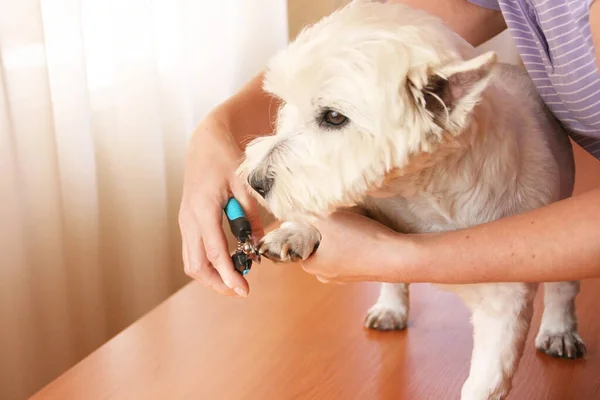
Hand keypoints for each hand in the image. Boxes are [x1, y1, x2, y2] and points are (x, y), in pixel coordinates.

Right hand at [178, 115, 263, 296]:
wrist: (205, 144)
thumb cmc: (225, 160)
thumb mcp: (245, 186)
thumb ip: (251, 217)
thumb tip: (257, 246)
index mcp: (203, 210)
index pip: (215, 253)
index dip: (229, 275)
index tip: (244, 290)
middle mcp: (189, 219)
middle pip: (197, 266)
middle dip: (218, 283)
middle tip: (241, 290)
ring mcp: (185, 221)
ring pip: (191, 262)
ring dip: (211, 276)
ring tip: (235, 281)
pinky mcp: (187, 221)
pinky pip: (192, 251)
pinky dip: (207, 264)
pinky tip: (226, 264)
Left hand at [299, 211, 399, 282]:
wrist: (395, 256)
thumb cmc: (358, 238)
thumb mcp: (327, 219)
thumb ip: (306, 215)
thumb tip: (293, 214)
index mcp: (311, 266)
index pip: (299, 244)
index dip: (305, 227)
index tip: (316, 216)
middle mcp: (325, 276)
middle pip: (316, 247)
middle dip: (323, 232)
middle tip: (334, 218)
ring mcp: (344, 277)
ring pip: (334, 251)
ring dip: (339, 237)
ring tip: (352, 225)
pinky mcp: (361, 274)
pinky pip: (350, 255)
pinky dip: (354, 244)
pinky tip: (364, 235)